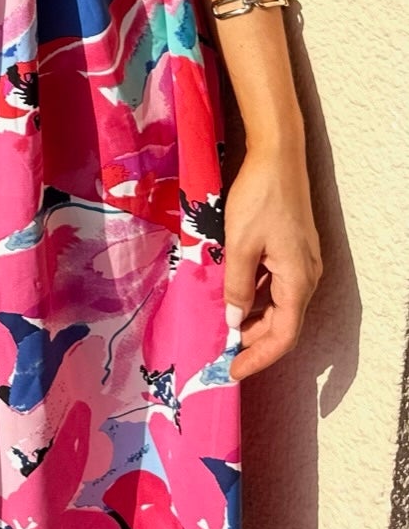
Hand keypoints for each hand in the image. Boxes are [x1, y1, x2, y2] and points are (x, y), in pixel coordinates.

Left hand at [223, 140, 322, 378]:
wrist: (277, 156)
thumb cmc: (259, 198)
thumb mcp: (239, 243)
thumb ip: (236, 285)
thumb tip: (234, 321)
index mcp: (297, 281)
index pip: (283, 336)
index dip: (258, 358)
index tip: (232, 372)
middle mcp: (306, 277)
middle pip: (283, 324)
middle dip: (254, 342)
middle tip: (222, 355)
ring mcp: (301, 263)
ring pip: (278, 305)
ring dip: (253, 319)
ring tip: (223, 329)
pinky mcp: (293, 251)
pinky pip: (276, 285)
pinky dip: (256, 296)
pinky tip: (233, 295)